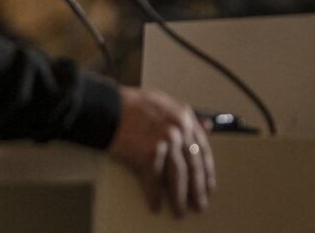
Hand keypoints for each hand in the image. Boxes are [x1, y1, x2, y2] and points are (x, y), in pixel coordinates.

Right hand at [106, 87, 213, 216]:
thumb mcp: (163, 103)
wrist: (106, 106)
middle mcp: (178, 129)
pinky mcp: (149, 153)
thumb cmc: (130, 104)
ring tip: (180, 210)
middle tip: (200, 204)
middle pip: (192, 165)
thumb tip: (207, 126)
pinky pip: (154, 180)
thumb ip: (184, 116)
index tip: (208, 186)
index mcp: (184, 116)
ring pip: (177, 176)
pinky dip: (154, 195)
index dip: (206, 170)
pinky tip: (156, 205)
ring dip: (179, 196)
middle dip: (197, 188)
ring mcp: (165, 141)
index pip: (202, 148)